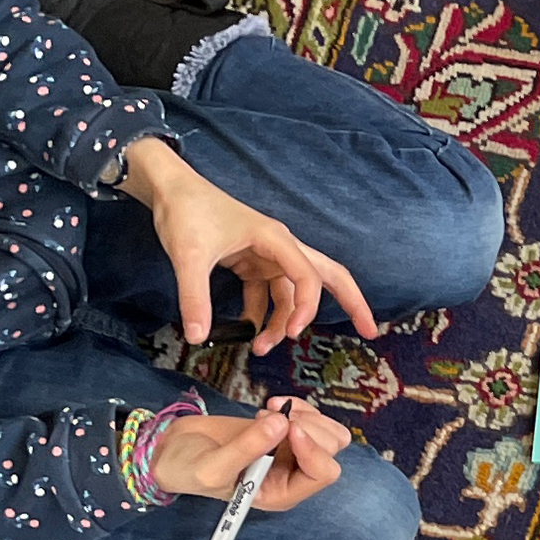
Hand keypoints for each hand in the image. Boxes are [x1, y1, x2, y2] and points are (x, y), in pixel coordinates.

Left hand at [122, 137, 379, 350]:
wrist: (170, 190)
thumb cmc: (186, 213)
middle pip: (326, 275)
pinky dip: (260, 315)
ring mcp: (266, 256)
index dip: (307, 307)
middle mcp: (279, 248)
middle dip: (351, 302)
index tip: (292, 334)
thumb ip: (194, 298)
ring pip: (291, 293)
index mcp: (275, 239)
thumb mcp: (188, 256)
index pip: (307, 275)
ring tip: (261, 349)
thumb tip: (198, 337)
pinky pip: (266, 294)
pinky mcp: (251, 262)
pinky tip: (244, 332)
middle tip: (370, 331)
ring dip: (283, 322)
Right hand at [146, 395, 354, 509]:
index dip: (313, 449)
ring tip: (269, 410)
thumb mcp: (212, 467)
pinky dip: (298, 405)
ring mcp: (291, 451)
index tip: (288, 427)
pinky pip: (312, 416)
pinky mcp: (285, 431)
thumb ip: (247, 448)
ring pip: (329, 432)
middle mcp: (292, 474)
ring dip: (306, 414)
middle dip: (309, 427)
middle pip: (331, 449)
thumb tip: (281, 424)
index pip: (322, 473)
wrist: (175, 451)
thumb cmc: (189, 470)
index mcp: (281, 493)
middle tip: (272, 416)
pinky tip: (271, 404)